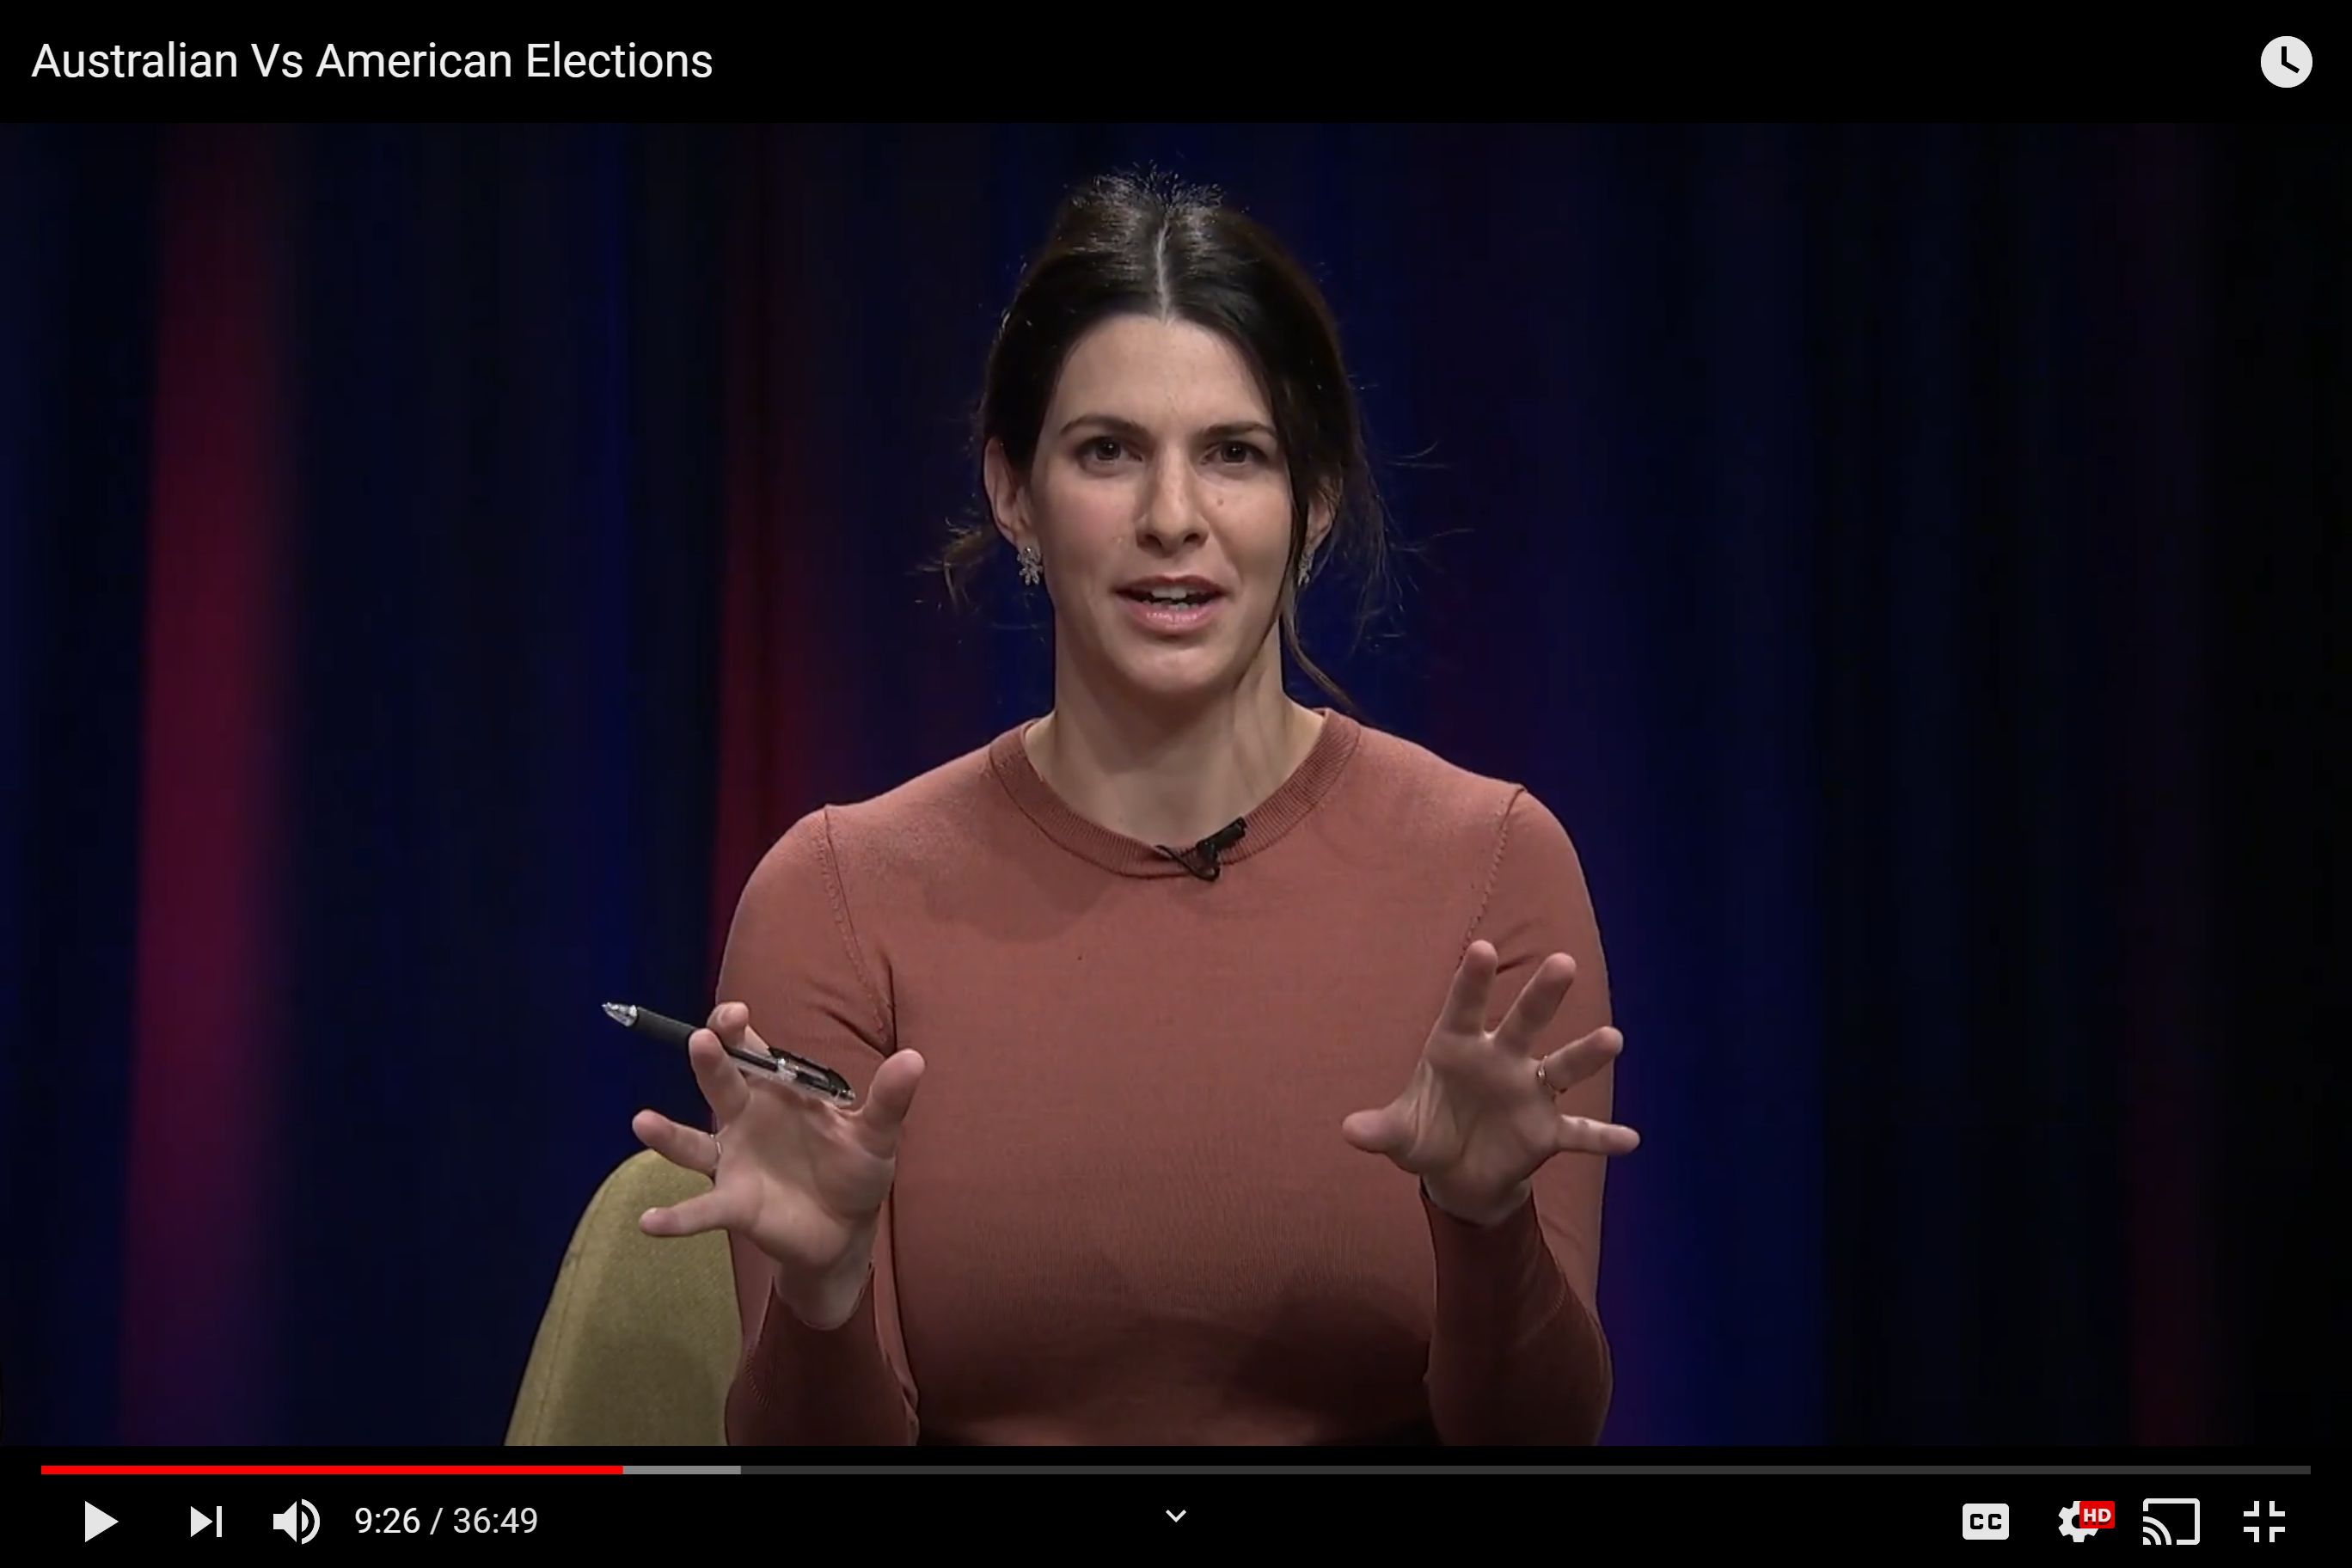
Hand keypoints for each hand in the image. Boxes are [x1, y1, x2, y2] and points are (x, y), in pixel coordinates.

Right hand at [630, 1002, 923, 1328]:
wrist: (847, 1230)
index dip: (737, 1028)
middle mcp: (746, 1118)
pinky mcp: (733, 1203)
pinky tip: (649, 1222)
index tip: (735, 1015)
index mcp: (778, 1090)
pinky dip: (674, 1218)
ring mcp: (734, 1161)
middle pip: (721, 1082)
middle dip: (711, 1060)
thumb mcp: (877, 1133)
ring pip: (693, 1143)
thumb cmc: (854, 1170)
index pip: (751, 1049)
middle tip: (700, 1039)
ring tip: (642, 1121)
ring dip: (667, 1135)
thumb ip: (890, 1098)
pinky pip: (700, 1209)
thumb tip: (915, 1058)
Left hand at [1342, 940, 1638, 1225]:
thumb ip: (1380, 1129)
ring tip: (1613, 1039)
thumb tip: (1350, 1131)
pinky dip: (1602, 1138)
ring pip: (1562, 1067)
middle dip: (1542, 995)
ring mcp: (1528, 1094)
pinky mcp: (1546, 1131)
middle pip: (1524, 1022)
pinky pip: (1579, 1134)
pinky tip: (1629, 1141)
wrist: (1456, 1173)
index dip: (1472, 981)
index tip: (1482, 949)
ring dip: (1586, 1054)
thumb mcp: (1399, 1133)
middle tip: (1563, 963)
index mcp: (1458, 1047)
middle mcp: (1500, 1060)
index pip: (1465, 1007)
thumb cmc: (1426, 1135)